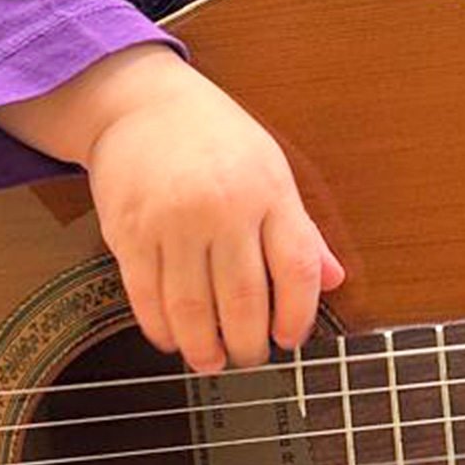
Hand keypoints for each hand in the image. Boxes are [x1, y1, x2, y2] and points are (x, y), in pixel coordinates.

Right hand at [0, 45, 343, 372]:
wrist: (143, 104)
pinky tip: (173, 339)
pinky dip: (161, 328)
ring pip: (192, 309)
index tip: (290, 338)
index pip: (296, 269)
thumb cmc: (217, 140)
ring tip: (212, 360)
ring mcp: (171, 221)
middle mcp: (222, 208)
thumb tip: (336, 280)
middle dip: (249, 344)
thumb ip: (302, 230)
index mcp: (268, 192)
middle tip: (250, 358)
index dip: (298, 315)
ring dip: (204, 348)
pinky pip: (146, 297)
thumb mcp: (271, 170)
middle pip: (244, 300)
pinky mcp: (128, 232)